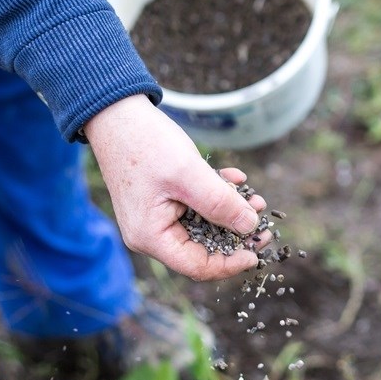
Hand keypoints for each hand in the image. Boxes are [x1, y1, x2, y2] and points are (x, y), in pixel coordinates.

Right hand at [84, 95, 267, 279]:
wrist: (117, 114)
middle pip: (202, 248)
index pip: (197, 266)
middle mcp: (151, 233)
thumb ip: (220, 203)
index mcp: (151, 236)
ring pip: (204, 225)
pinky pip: (196, 206)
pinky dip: (216, 194)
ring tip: (254, 198)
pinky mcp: (163, 199)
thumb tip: (250, 227)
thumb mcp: (189, 174)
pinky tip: (234, 177)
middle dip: (235, 233)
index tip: (257, 250)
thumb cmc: (145, 143)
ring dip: (230, 211)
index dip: (231, 263)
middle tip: (263, 221)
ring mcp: (157, 216)